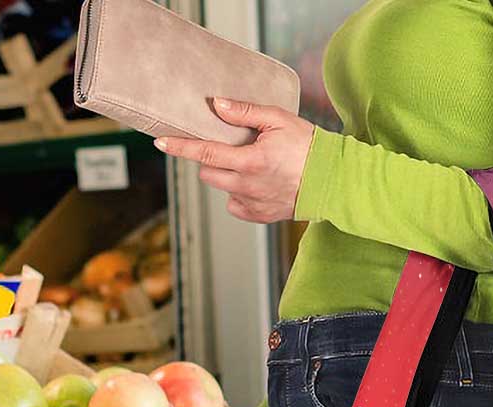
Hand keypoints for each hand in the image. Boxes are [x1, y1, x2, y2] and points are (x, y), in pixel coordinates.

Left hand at [153, 97, 314, 222]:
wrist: (332, 181)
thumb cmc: (308, 146)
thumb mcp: (278, 119)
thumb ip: (244, 112)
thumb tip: (216, 105)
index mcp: (250, 161)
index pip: (205, 153)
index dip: (180, 147)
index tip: (161, 143)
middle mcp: (247, 186)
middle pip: (208, 173)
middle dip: (210, 159)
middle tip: (228, 147)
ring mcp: (252, 204)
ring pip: (222, 188)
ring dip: (226, 175)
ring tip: (249, 164)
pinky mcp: (259, 216)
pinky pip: (235, 205)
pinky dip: (239, 193)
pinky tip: (256, 183)